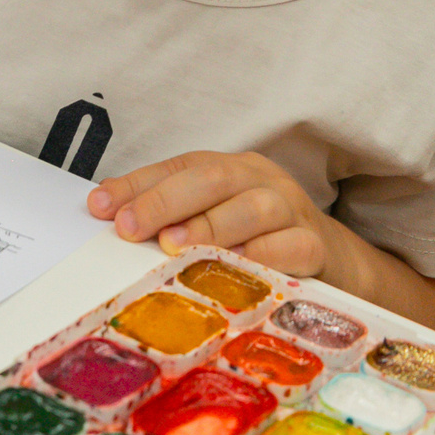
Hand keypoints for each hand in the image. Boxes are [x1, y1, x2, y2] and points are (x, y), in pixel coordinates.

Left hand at [86, 151, 332, 277]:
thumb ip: (167, 213)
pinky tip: (234, 266)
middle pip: (213, 178)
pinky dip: (262, 255)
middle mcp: (260, 181)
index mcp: (231, 169)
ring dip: (210, 226)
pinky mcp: (315, 245)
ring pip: (254, 208)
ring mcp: (291, 210)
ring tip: (173, 246)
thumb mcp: (214, 217)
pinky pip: (292, 245)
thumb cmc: (259, 238)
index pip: (178, 167)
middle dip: (165, 201)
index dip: (137, 186)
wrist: (334, 260)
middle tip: (130, 228)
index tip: (100, 208)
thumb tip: (106, 210)